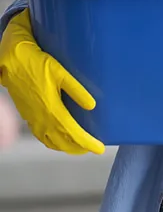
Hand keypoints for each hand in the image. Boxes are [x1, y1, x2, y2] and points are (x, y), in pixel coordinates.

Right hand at [0, 9, 104, 154]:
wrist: (13, 62)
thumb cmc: (39, 64)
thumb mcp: (61, 73)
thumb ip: (77, 90)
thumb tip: (92, 106)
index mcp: (52, 110)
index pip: (73, 133)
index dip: (87, 143)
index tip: (100, 149)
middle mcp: (42, 119)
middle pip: (63, 142)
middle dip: (79, 148)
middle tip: (95, 148)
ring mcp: (34, 119)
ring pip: (51, 142)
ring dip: (67, 147)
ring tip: (81, 146)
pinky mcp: (29, 116)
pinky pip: (42, 136)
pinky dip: (53, 142)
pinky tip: (60, 138)